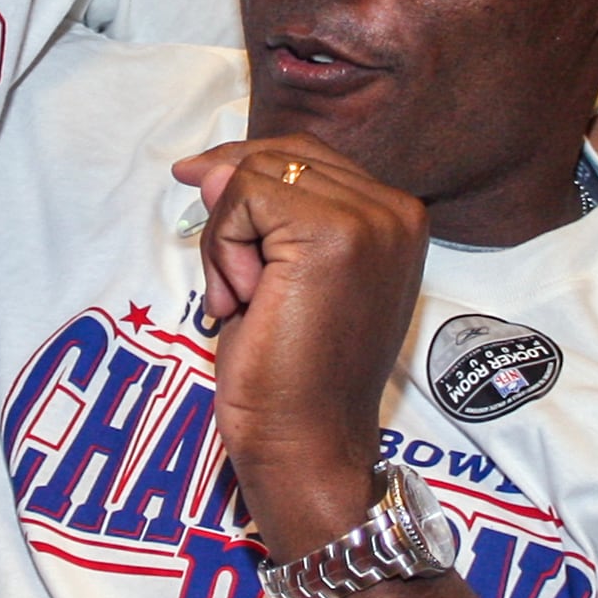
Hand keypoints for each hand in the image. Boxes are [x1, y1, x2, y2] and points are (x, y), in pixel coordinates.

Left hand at [172, 135, 426, 553]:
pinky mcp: (335, 234)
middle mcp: (396, 211)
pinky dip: (224, 248)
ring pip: (256, 174)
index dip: (244, 174)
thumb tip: (203, 166)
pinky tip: (247, 300)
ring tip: (248, 300)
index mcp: (395, 220)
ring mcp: (372, 220)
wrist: (306, 441)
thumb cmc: (288, 372)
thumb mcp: (274, 271)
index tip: (200, 191)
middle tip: (240, 288)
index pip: (304, 156)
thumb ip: (259, 212)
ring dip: (226, 239)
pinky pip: (244, 196)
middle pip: (278, 157)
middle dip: (233, 215)